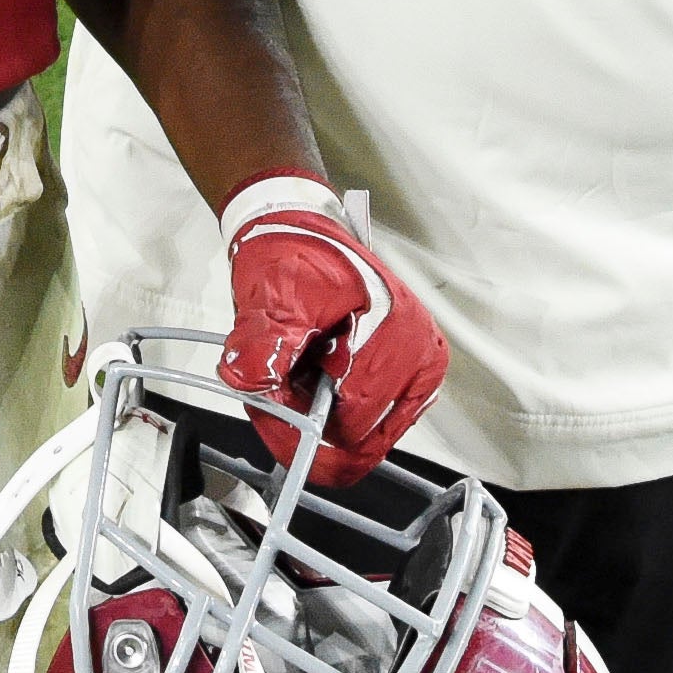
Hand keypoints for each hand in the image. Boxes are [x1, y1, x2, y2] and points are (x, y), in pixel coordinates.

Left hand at [216, 177, 449, 489]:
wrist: (302, 233)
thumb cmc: (294, 255)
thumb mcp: (271, 296)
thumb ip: (261, 344)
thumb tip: (251, 383)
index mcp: (396, 329)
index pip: (352, 421)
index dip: (298, 425)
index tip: (263, 408)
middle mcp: (420, 353)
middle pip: (362, 440)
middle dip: (310, 426)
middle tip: (274, 395)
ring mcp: (420, 368)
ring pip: (365, 440)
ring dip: (322, 421)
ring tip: (298, 374)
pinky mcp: (412, 378)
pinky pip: (372, 427)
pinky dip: (337, 415)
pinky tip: (316, 379)